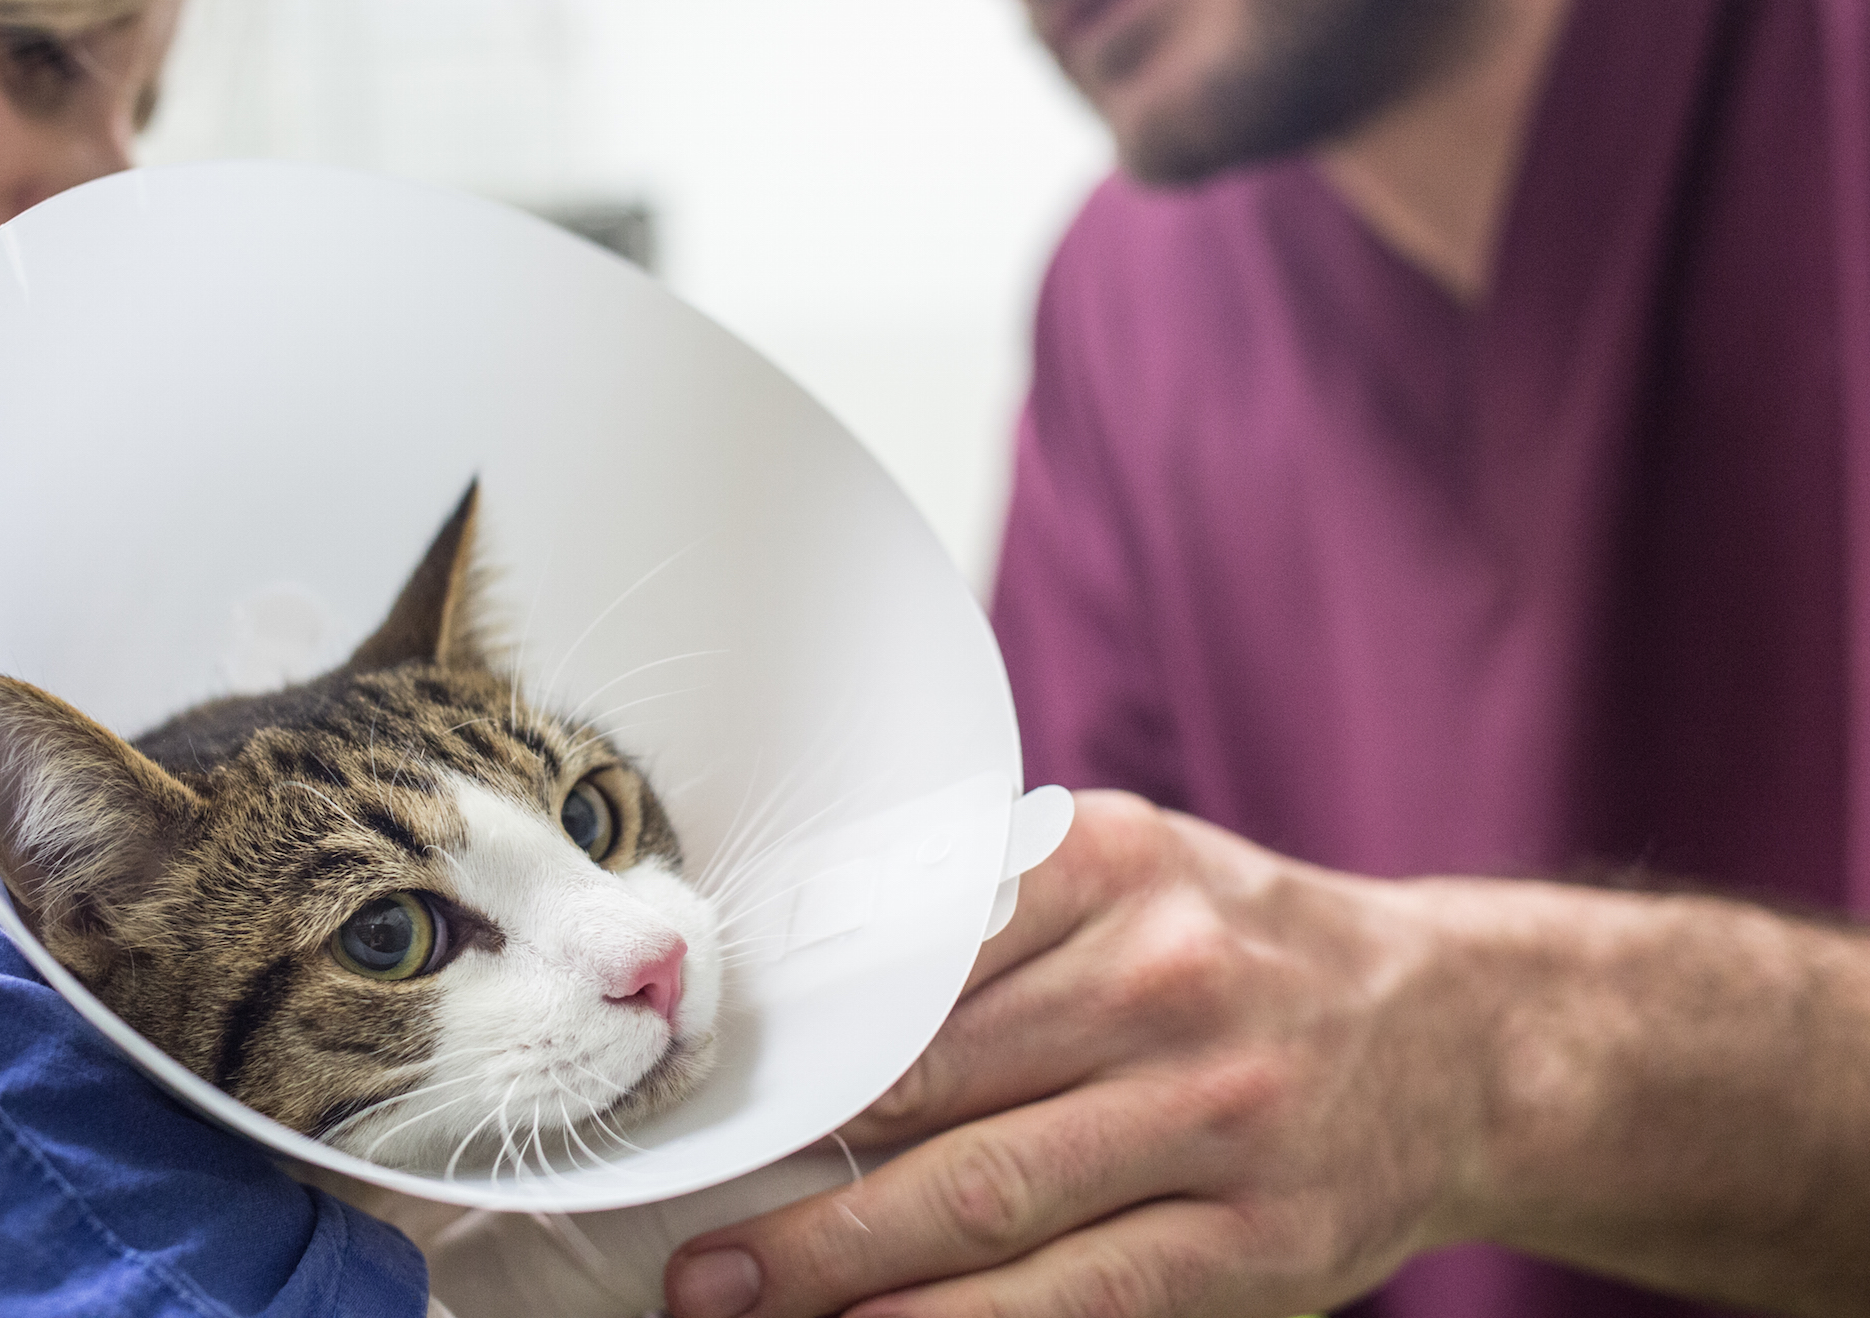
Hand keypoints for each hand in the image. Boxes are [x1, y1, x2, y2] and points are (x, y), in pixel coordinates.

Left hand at [662, 791, 1486, 1317]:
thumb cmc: (1242, 947)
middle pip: (929, 1081)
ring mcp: (1218, 1115)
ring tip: (731, 1296)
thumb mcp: (1129, 870)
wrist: (1456, 1036)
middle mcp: (1166, 981)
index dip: (796, 1028)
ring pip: (987, 1198)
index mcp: (1112, 863)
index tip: (702, 1085)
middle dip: (788, 1164)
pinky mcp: (1260, 1241)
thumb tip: (802, 982)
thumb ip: (986, 913)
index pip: (909, 946)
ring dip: (839, 1261)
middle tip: (681, 1228)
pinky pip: (1080, 1295)